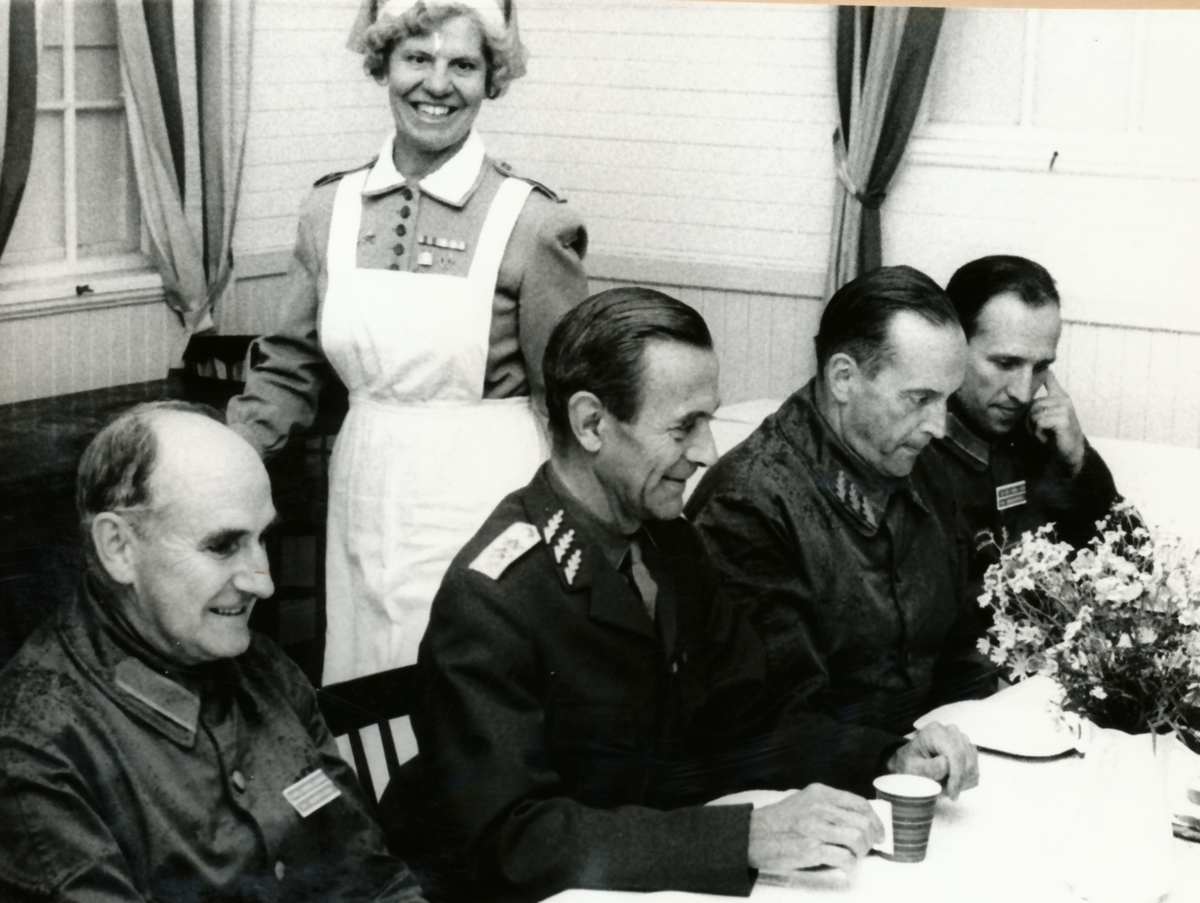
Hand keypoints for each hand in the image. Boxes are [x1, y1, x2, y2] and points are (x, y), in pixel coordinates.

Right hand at [747, 784, 883, 872]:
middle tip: (869, 849)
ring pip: (857, 839)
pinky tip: (845, 868)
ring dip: (862, 852)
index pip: (859, 803)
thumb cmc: (778, 822)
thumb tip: (858, 820)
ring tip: (855, 858)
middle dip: (872, 839)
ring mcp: (815, 828)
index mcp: (819, 793)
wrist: (750, 836)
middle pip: (862, 822)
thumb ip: (827, 806)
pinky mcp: (810, 849)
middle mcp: (819, 807)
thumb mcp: (803, 802)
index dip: (875, 820)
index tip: (879, 833)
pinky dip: (850, 865)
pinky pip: (844, 857)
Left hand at [886, 722, 978, 799]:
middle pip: (967, 758)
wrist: (911, 763)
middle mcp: (952, 732)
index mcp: (935, 732)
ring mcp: (962, 741)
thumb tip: (946, 764)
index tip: (952, 792)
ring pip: (972, 765)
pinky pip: (974, 771)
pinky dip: (965, 782)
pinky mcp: (968, 752)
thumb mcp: (912, 768)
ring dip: (962, 781)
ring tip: (945, 786)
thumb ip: (928, 768)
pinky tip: (952, 783)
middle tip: (945, 792)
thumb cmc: (909, 765)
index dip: (957, 774)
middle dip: (959, 780)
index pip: (955, 752)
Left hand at [1027, 370, 1085, 475]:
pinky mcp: (1063, 419)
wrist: (1070, 451)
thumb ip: (1041, 406)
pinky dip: (1038, 434)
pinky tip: (1047, 439)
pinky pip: (1039, 423)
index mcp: (1060, 397)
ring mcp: (1064, 409)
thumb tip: (1026, 397)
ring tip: (1043, 434)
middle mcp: (1063, 400)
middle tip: (1037, 432)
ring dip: (1034, 429)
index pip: (1051, 380)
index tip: (1043, 366)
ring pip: (1034, 414)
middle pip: (1032, 405)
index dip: (1045, 373)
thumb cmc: (1056, 434)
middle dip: (1029, 421)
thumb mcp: (1049, 417)